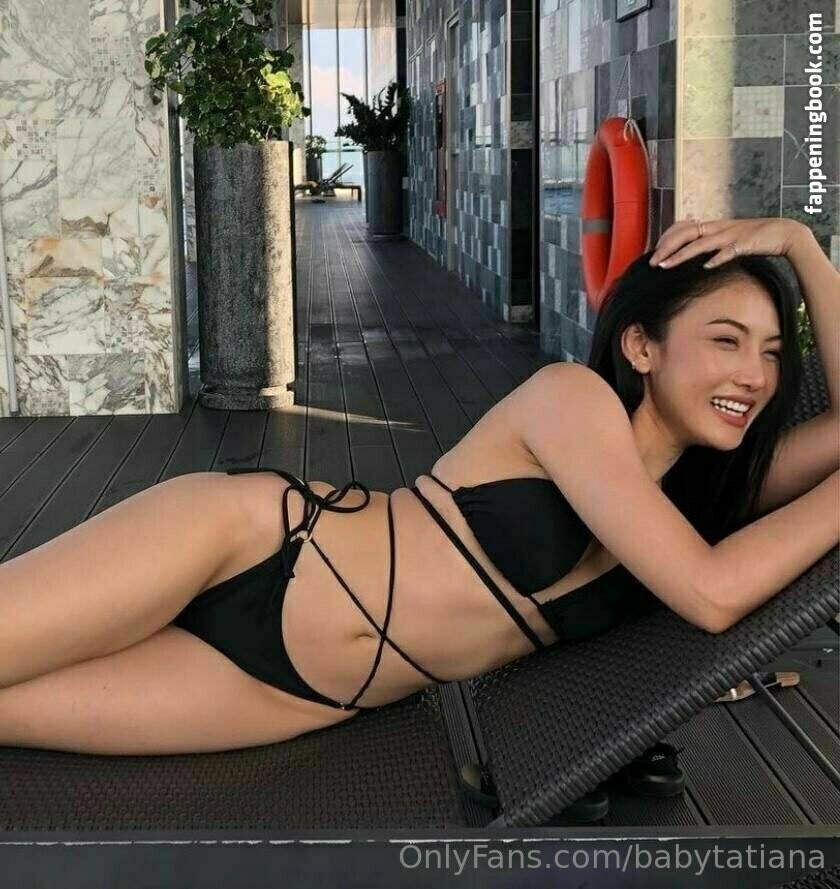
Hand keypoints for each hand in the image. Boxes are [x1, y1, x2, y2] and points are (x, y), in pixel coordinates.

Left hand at [649, 218, 812, 268]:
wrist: (785, 233)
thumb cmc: (755, 239)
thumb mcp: (728, 239)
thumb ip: (712, 244)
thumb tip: (696, 256)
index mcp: (715, 226)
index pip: (684, 228)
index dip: (667, 239)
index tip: (655, 252)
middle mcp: (719, 228)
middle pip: (686, 234)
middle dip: (666, 248)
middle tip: (652, 263)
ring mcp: (732, 235)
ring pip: (701, 243)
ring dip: (681, 255)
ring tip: (665, 265)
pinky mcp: (745, 244)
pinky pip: (729, 252)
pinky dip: (717, 259)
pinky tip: (705, 267)